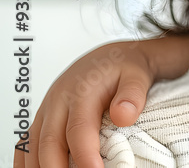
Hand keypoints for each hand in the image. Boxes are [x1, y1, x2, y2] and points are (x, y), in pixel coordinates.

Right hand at [13, 34, 188, 167]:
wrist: (111, 57)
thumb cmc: (125, 69)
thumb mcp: (138, 76)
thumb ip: (133, 95)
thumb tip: (124, 116)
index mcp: (81, 91)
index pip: (79, 130)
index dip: (85, 156)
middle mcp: (58, 101)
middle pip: (49, 144)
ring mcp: (47, 110)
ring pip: (33, 146)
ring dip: (42, 167)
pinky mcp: (43, 118)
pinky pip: (25, 143)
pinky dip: (28, 162)